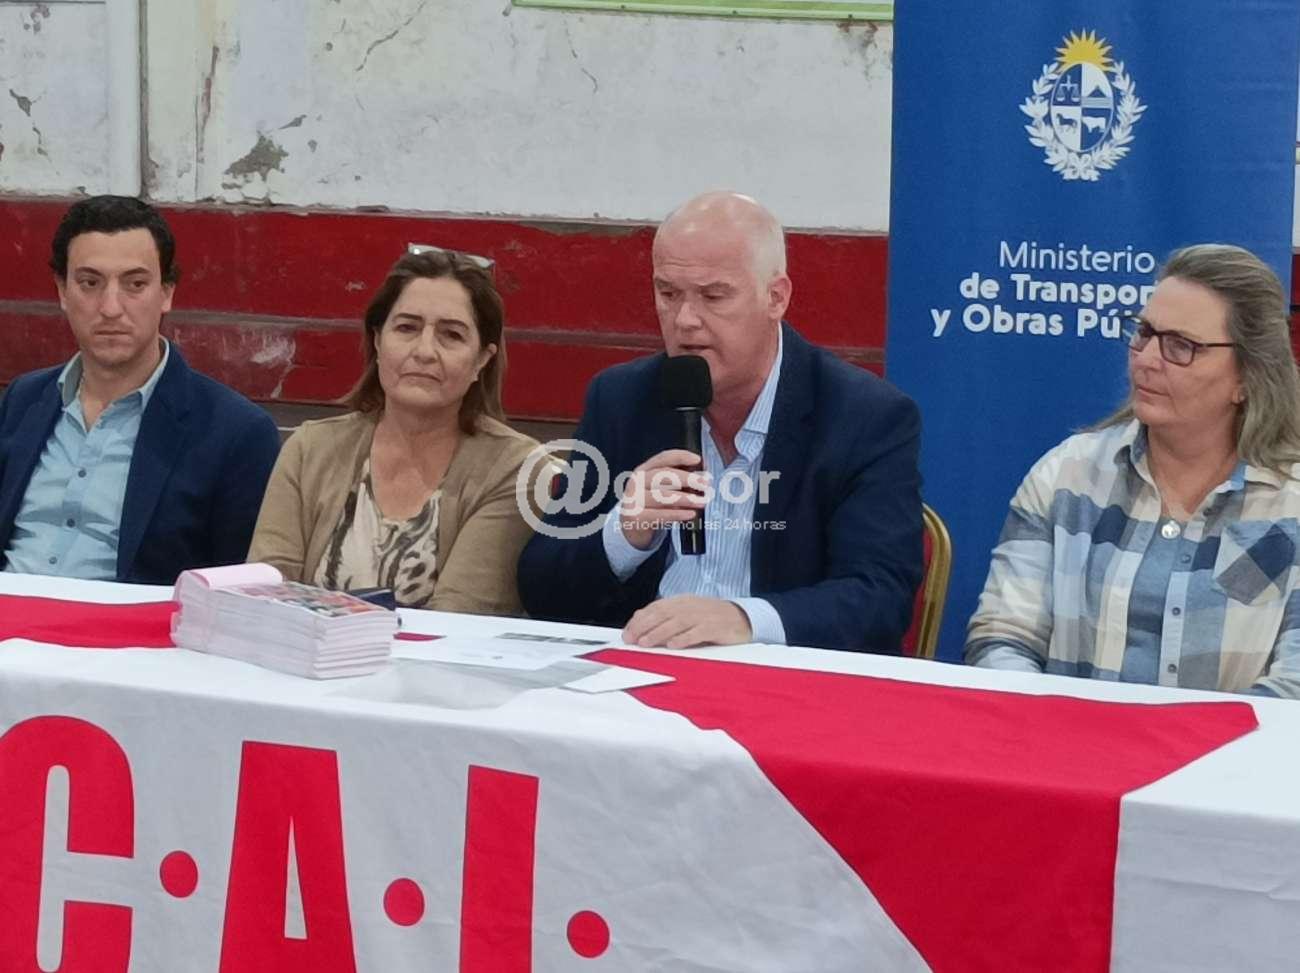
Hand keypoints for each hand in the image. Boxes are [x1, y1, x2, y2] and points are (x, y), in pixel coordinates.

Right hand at [618, 448, 708, 550]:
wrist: (631, 527)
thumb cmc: (651, 505)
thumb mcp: (662, 489)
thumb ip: (679, 482)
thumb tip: (703, 476)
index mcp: (644, 470)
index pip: (662, 458)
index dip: (680, 457)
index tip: (698, 459)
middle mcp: (637, 482)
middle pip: (662, 476)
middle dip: (686, 478)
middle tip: (704, 483)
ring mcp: (634, 499)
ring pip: (662, 496)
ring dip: (685, 498)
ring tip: (701, 501)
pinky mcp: (635, 517)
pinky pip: (659, 515)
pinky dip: (677, 514)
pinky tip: (690, 514)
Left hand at [622, 595, 752, 648]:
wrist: (742, 618)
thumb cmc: (711, 618)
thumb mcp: (688, 613)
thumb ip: (667, 617)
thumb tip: (641, 623)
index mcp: (682, 601)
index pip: (656, 608)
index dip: (640, 620)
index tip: (628, 632)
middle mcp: (690, 606)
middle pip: (663, 614)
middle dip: (644, 627)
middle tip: (631, 639)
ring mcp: (703, 616)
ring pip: (676, 623)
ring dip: (659, 633)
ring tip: (646, 643)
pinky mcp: (714, 628)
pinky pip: (697, 633)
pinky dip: (683, 638)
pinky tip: (673, 645)